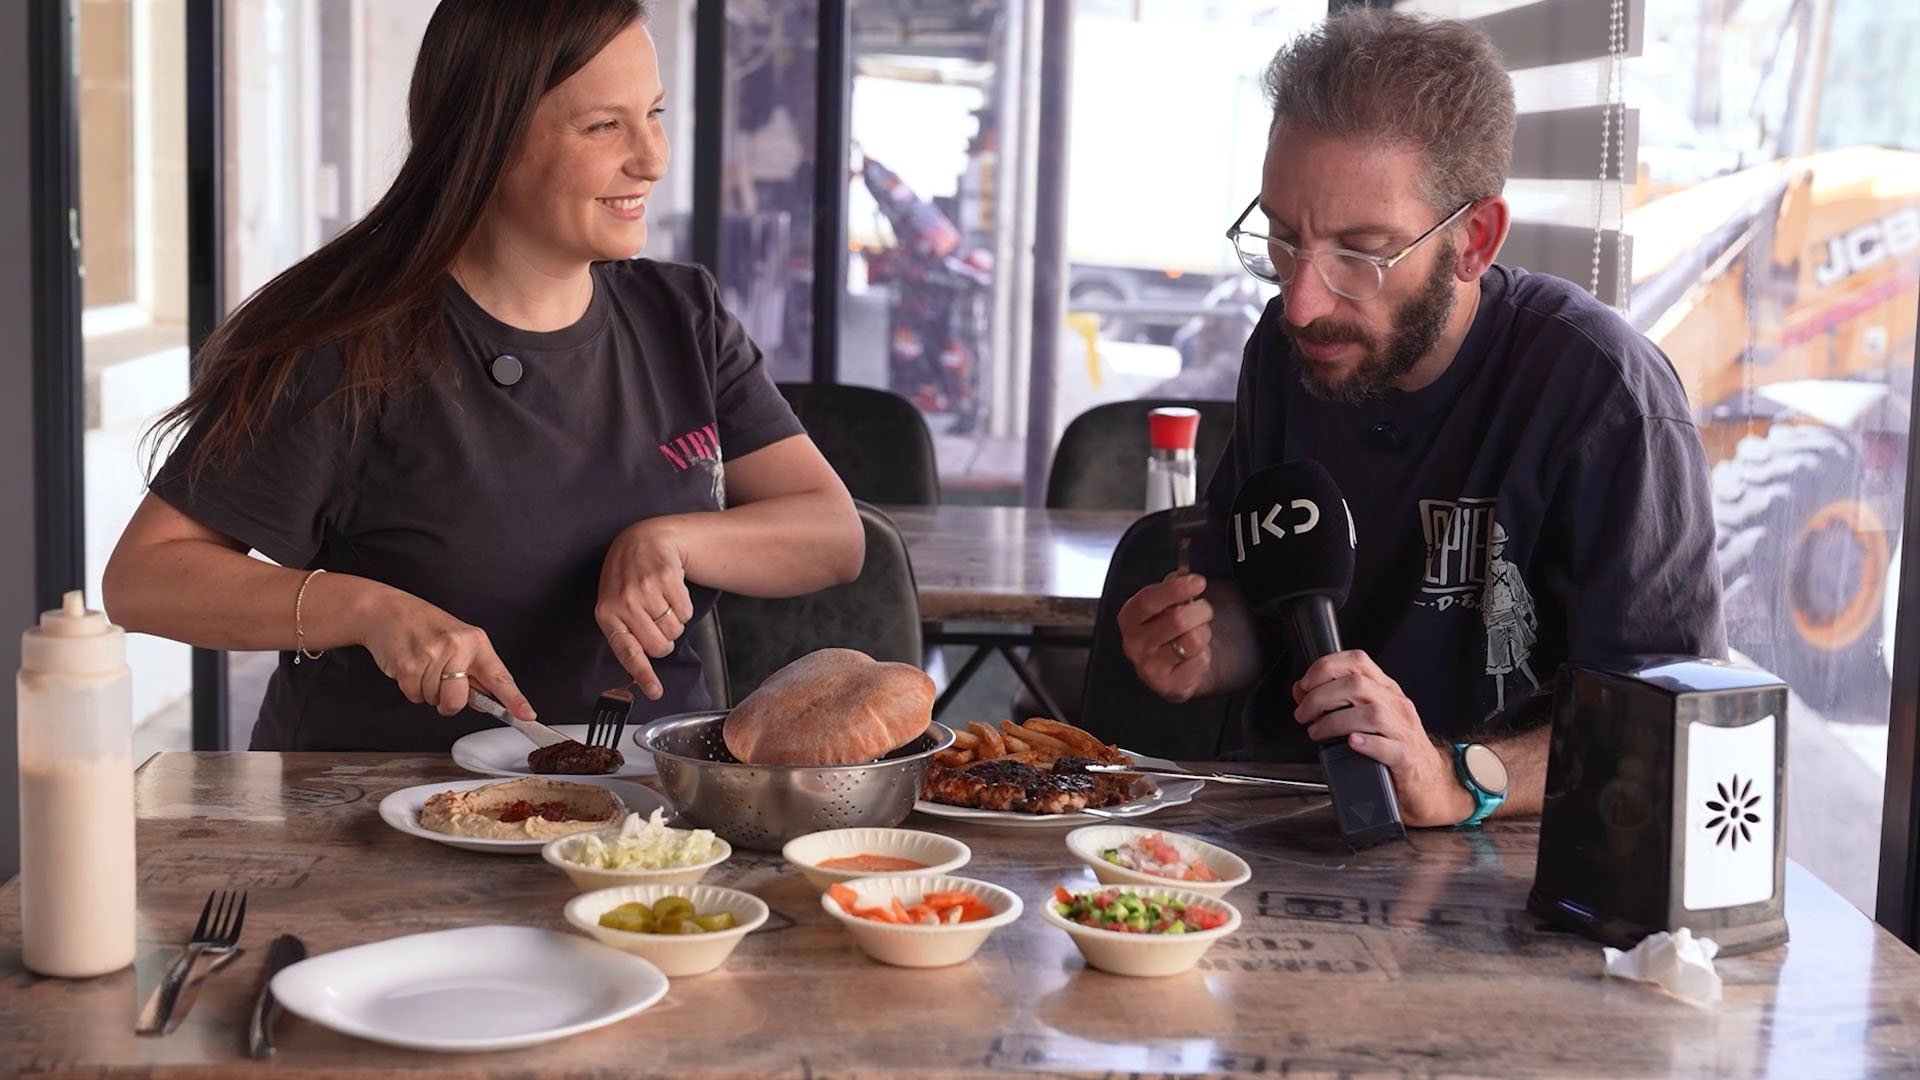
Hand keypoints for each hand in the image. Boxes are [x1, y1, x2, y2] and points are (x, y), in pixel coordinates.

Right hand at [356, 590, 535, 720]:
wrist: (387, 610)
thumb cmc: (424, 625)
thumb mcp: (458, 640)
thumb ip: (474, 671)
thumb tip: (484, 700)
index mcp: (475, 641)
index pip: (499, 676)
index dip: (514, 699)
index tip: (527, 715)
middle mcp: (457, 647)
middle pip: (458, 701)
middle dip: (447, 701)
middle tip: (440, 681)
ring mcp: (431, 656)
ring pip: (434, 700)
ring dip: (426, 691)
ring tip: (422, 664)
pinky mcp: (408, 666)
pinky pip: (414, 696)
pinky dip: (411, 688)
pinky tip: (410, 666)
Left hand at [598, 520, 693, 700]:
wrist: (642, 540)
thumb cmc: (627, 578)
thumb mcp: (614, 605)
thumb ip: (625, 636)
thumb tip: (641, 675)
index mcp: (607, 614)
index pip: (627, 651)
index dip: (643, 674)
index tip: (655, 691)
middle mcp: (625, 602)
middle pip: (659, 646)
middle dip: (664, 640)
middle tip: (656, 622)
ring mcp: (646, 589)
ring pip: (675, 630)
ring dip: (673, 622)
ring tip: (661, 602)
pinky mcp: (667, 578)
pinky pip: (686, 613)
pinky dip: (683, 607)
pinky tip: (670, 593)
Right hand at [1116, 572, 1214, 702]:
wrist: (1171, 668)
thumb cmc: (1168, 630)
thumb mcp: (1165, 604)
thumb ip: (1172, 587)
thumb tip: (1183, 574)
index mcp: (1130, 617)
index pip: (1148, 600)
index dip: (1175, 589)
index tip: (1198, 581)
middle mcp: (1134, 643)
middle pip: (1178, 619)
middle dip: (1200, 610)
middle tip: (1203, 610)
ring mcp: (1149, 667)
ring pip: (1193, 640)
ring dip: (1204, 634)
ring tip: (1197, 635)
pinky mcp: (1167, 685)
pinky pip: (1200, 662)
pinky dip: (1204, 656)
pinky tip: (1194, 656)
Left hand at [1291, 650, 1472, 826]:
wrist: (1430, 783)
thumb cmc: (1396, 749)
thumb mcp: (1366, 718)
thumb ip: (1336, 702)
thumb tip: (1301, 691)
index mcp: (1385, 691)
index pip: (1358, 661)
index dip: (1326, 667)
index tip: (1305, 684)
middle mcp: (1396, 706)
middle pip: (1358, 685)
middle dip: (1321, 697)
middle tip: (1304, 714)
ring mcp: (1404, 731)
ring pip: (1371, 713)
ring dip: (1335, 721)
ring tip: (1318, 732)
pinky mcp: (1407, 759)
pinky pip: (1389, 747)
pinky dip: (1367, 743)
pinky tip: (1351, 743)